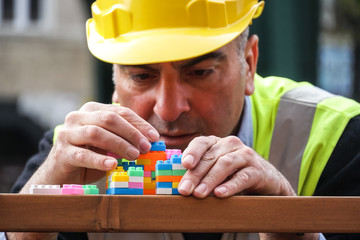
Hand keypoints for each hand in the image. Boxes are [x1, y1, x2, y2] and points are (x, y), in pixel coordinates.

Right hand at [25, 102, 158, 186]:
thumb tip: (151, 140)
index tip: (154, 137)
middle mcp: (77, 117)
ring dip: (119, 144)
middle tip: (146, 147)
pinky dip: (99, 160)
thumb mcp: (109, 144)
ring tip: (134, 155)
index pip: (120, 111)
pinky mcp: (62, 153)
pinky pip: (83, 155)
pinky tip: (112, 165)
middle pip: (109, 119)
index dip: (139, 124)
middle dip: (131, 133)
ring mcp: (67, 134)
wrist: (61, 173)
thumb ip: (125, 138)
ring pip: (96, 133)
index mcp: (91, 110)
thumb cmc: (90, 156)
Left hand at [178, 136, 295, 197]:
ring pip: (225, 164)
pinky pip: (242, 177)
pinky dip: (230, 186)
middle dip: (195, 174)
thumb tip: (178, 185)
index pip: (201, 143)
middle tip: (184, 190)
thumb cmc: (233, 175)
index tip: (183, 164)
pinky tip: (220, 194)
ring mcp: (245, 155)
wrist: (266, 182)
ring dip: (210, 179)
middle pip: (209, 157)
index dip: (191, 152)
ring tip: (199, 194)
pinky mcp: (257, 170)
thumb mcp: (215, 171)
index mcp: (217, 143)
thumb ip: (199, 173)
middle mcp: (231, 144)